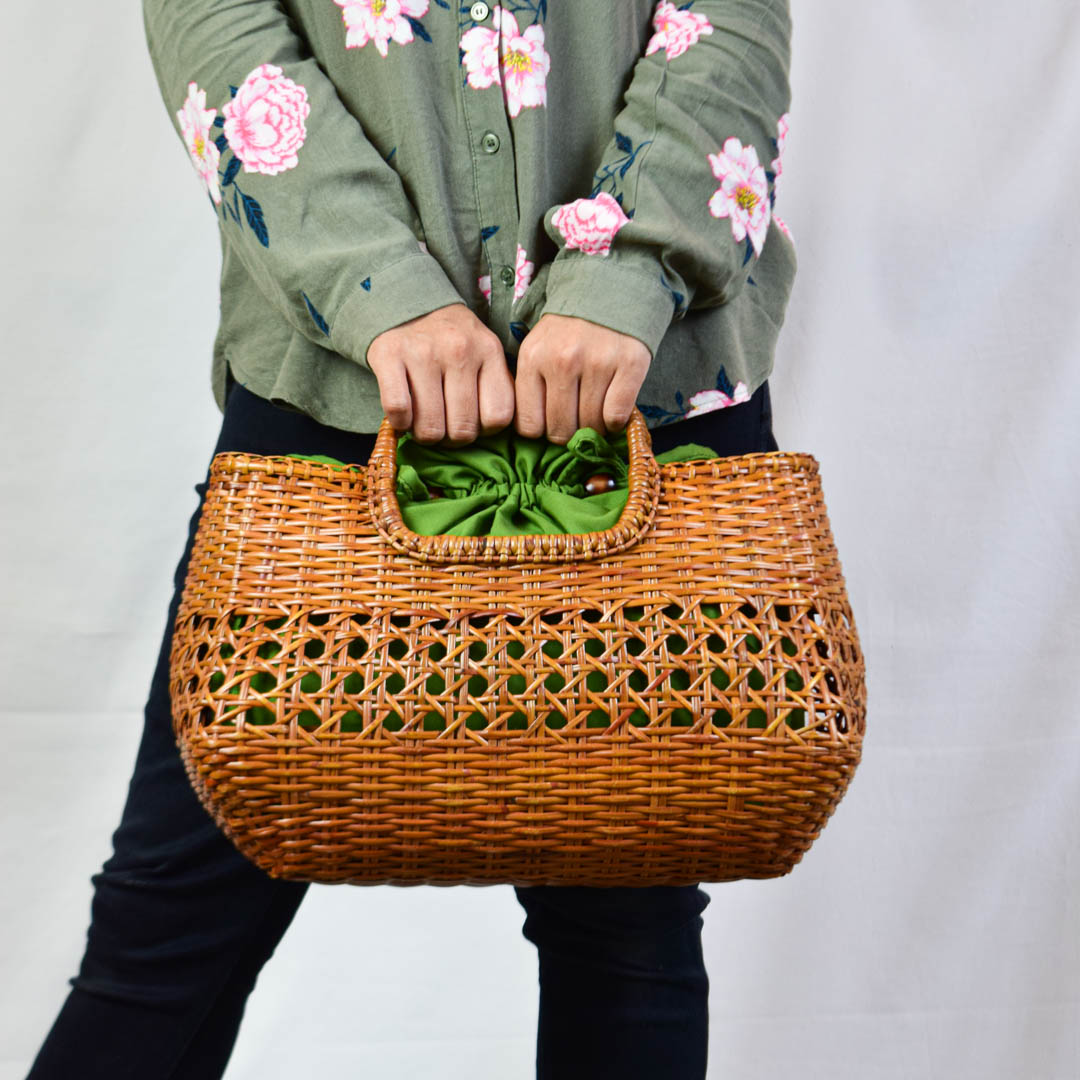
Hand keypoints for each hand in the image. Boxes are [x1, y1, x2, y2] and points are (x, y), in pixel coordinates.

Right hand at [366, 303, 515, 444]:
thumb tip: (493, 433)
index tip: (472, 423)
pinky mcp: (389, 354)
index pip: (498, 417)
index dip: (484, 431)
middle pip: (463, 430)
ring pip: (430, 427)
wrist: (407, 301)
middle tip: (444, 427)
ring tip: (423, 422)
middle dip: (452, 439)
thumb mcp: (484, 352)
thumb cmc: (450, 341)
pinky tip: (403, 415)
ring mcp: (423, 352)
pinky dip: (399, 423)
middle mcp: (459, 350)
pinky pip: (398, 411)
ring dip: (425, 435)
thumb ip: (494, 386)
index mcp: (489, 350)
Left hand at [513, 313, 650, 443]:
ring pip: (591, 426)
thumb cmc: (570, 330)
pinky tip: (612, 410)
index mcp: (533, 358)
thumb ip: (531, 387)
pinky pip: (617, 416)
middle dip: (568, 433)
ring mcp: (598, 362)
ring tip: (595, 411)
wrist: (610, 288)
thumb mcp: (537, 349)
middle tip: (576, 420)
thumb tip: (536, 435)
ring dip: (594, 428)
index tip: (551, 422)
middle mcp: (563, 360)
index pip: (529, 425)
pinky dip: (615, 422)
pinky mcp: (630, 363)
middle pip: (560, 430)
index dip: (542, 431)